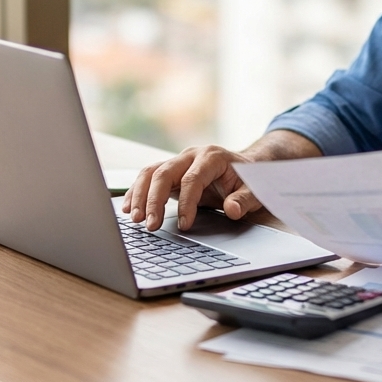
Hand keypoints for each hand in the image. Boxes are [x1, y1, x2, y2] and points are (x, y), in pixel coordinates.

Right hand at [122, 145, 259, 230]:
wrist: (245, 167)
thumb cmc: (248, 180)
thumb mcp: (254, 190)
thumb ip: (244, 200)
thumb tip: (233, 210)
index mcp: (211, 157)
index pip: (192, 179)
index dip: (186, 203)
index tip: (184, 225)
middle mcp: (190, 156)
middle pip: (164, 173)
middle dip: (154, 200)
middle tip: (151, 225)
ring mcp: (178, 162)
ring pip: (151, 173)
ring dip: (139, 195)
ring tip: (134, 219)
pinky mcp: (170, 172)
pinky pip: (148, 178)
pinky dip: (135, 192)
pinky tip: (127, 208)